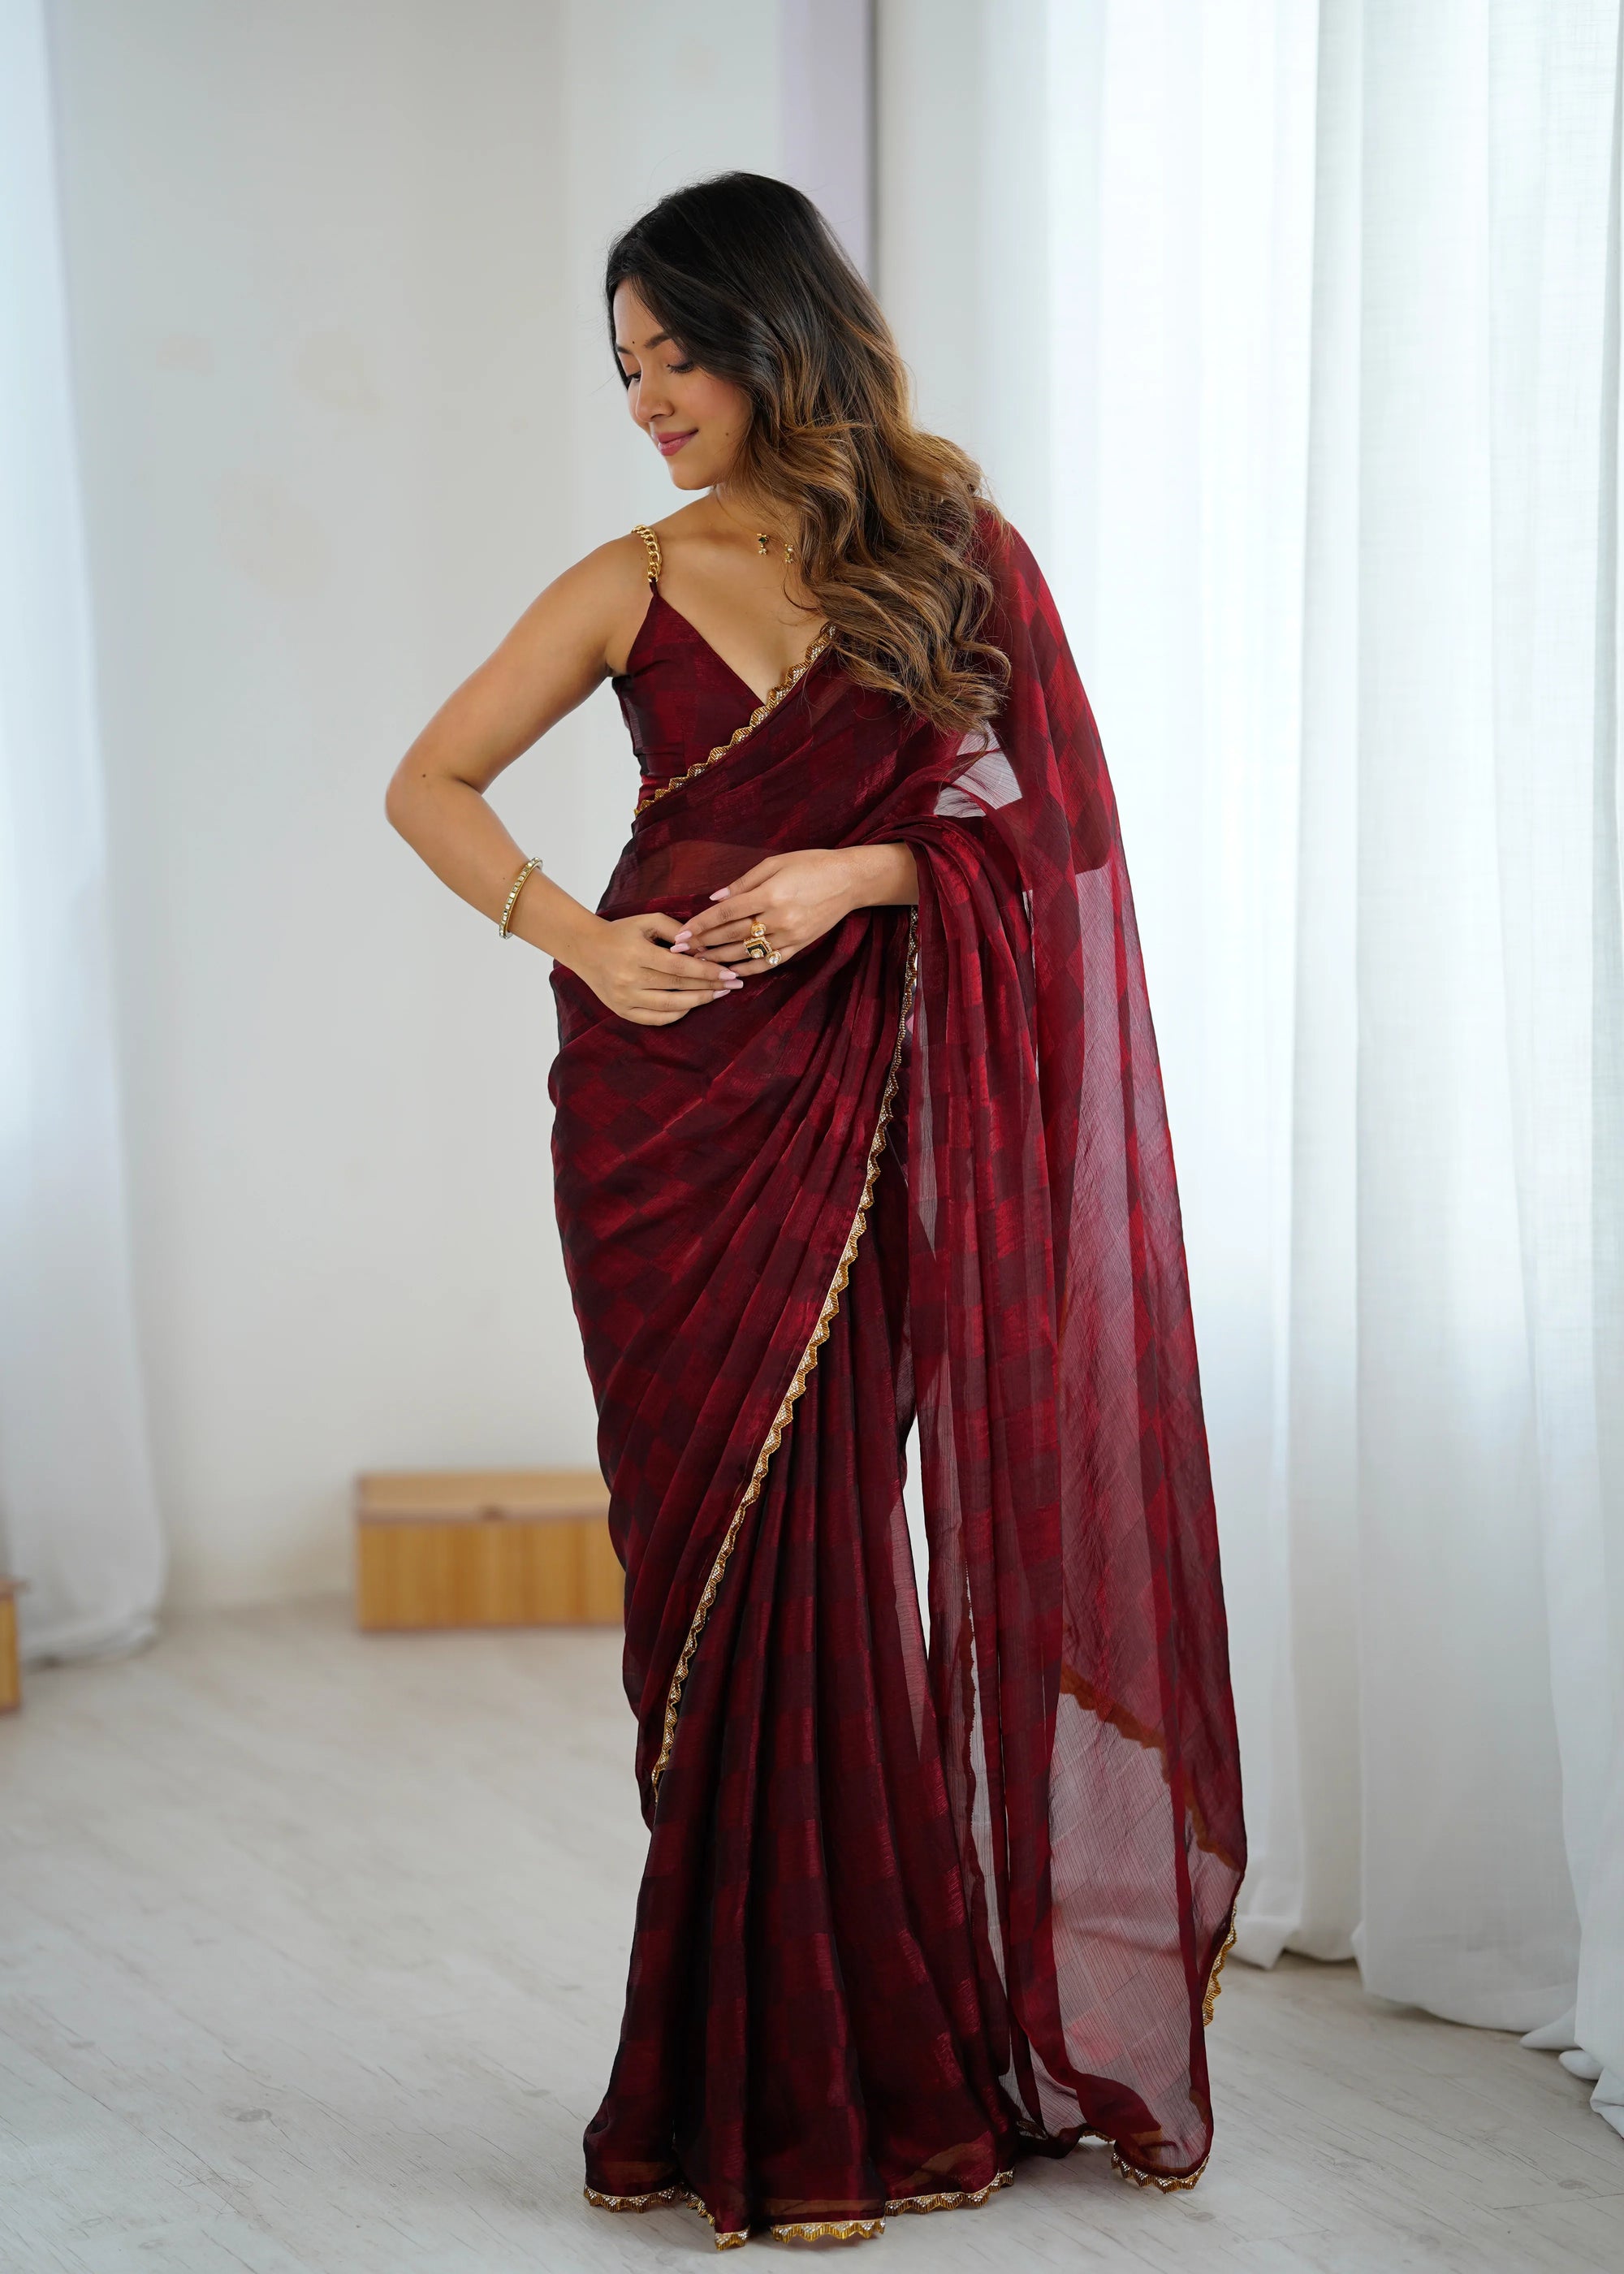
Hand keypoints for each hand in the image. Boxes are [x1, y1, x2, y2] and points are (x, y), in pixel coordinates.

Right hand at [572, 912, 742, 1025]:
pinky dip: (677, 1014)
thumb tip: (703, 946)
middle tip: (733, 985)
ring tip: (718, 994)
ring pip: (670, 1006)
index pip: (680, 966)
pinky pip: (656, 1019)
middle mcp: (629, 979)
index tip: (729, 973)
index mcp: (637, 954)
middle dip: (709, 986)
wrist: (585, 949)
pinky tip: (692, 1005)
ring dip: (698, 1001)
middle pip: (678, 987)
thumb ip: (677, 929)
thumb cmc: (621, 932)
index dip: (707, 971)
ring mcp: (625, 998)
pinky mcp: (622, 1011)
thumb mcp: (647, 921)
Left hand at [682, 847, 913, 970]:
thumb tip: (715, 898)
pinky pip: (769, 962)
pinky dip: (747, 969)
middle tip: (681, 952)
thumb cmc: (811, 864)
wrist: (850, 881)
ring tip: (698, 963)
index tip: (682, 934)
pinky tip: (730, 972)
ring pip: (747, 952)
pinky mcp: (799, 946)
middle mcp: (778, 918)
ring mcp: (789, 935)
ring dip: (719, 959)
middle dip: (703, 944)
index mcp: (770, 894)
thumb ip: (743, 882)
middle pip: (732, 935)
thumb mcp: (775, 863)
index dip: (701, 924)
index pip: (726, 913)